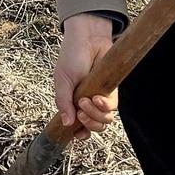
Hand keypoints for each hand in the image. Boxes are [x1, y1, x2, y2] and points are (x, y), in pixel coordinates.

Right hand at [55, 13, 118, 140]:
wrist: (88, 39)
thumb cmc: (72, 57)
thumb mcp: (62, 81)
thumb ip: (63, 102)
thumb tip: (66, 123)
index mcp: (72, 103)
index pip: (79, 127)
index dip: (80, 134)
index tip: (77, 134)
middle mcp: (87, 104)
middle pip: (94, 127)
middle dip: (89, 124)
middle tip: (80, 111)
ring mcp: (100, 98)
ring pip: (105, 120)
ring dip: (95, 115)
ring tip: (86, 101)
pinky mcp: (112, 91)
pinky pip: (112, 107)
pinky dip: (104, 106)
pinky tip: (96, 97)